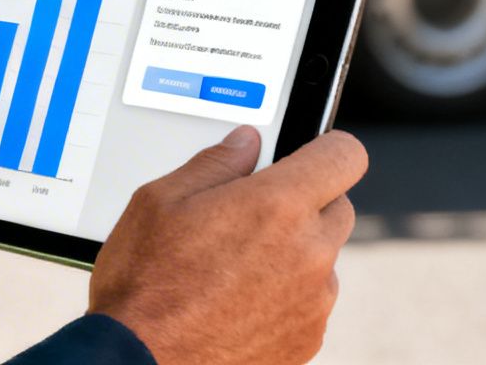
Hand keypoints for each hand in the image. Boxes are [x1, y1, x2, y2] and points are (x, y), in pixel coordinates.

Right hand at [88, 126, 365, 364]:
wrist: (141, 359)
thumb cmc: (146, 282)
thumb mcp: (160, 200)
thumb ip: (215, 162)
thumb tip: (247, 142)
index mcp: (276, 206)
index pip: (345, 156)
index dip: (327, 147)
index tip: (310, 151)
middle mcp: (309, 252)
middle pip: (338, 206)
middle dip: (304, 201)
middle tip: (252, 212)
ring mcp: (314, 301)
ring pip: (323, 256)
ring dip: (295, 250)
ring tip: (234, 264)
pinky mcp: (308, 338)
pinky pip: (311, 300)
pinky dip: (286, 293)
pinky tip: (238, 298)